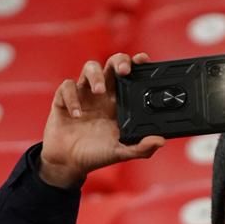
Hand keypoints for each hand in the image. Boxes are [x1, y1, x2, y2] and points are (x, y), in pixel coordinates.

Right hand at [38, 51, 165, 188]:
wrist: (68, 164)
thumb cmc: (96, 155)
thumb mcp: (120, 153)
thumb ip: (141, 148)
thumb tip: (160, 141)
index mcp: (118, 102)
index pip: (130, 75)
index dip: (136, 64)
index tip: (144, 60)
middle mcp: (102, 94)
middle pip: (112, 64)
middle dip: (119, 61)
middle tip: (124, 71)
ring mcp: (83, 94)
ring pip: (90, 67)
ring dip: (95, 75)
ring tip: (98, 91)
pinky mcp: (64, 99)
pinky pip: (67, 87)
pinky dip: (72, 98)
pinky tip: (77, 115)